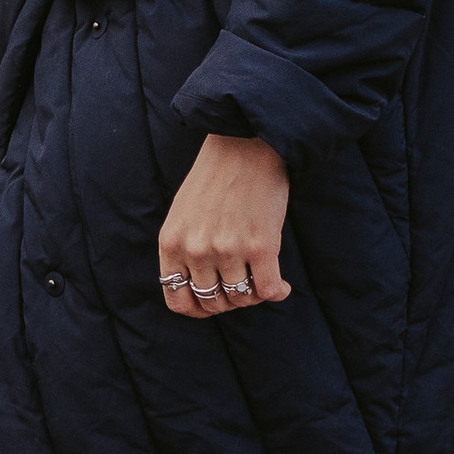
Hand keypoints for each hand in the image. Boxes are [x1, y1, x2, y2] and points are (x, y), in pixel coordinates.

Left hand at [157, 134, 290, 318]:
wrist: (246, 145)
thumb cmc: (214, 177)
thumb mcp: (181, 213)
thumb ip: (183, 249)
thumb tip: (196, 287)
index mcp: (171, 243)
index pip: (177, 299)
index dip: (197, 308)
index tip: (212, 302)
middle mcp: (197, 250)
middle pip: (212, 302)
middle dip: (229, 301)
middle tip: (242, 287)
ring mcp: (228, 250)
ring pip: (241, 298)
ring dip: (253, 295)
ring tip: (261, 281)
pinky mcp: (261, 247)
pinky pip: (268, 291)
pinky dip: (277, 293)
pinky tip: (282, 286)